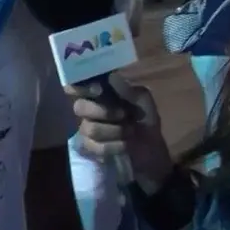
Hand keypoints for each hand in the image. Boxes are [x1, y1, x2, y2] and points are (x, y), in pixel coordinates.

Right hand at [71, 73, 173, 191]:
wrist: (152, 152)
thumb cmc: (146, 122)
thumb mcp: (143, 102)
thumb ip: (127, 90)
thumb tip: (110, 76)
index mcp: (100, 94)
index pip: (77, 86)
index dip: (81, 87)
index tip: (99, 90)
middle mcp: (90, 110)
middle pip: (79, 107)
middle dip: (103, 112)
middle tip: (124, 115)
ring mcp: (87, 130)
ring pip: (89, 129)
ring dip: (114, 131)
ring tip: (130, 132)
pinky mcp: (89, 150)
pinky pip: (93, 147)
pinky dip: (114, 146)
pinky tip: (125, 145)